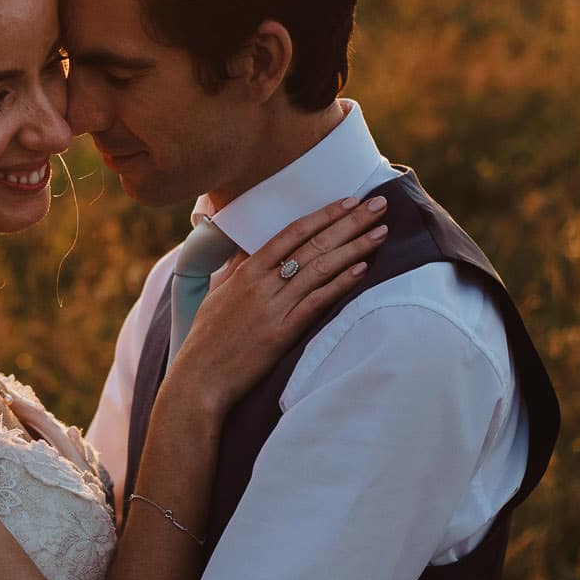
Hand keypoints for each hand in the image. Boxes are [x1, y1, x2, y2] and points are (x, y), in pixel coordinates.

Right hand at [167, 193, 388, 413]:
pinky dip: (340, 283)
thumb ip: (236, 269)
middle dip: (349, 222)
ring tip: (380, 232)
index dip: (323, 215)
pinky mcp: (281, 333)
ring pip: (319, 268)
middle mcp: (261, 283)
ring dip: (354, 248)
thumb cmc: (207, 339)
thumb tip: (246, 248)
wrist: (198, 379)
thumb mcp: (217, 295)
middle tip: (378, 205)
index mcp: (246, 271)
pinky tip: (362, 269)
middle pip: (312, 244)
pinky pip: (316, 302)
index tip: (349, 201)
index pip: (291, 233)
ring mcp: (272, 307)